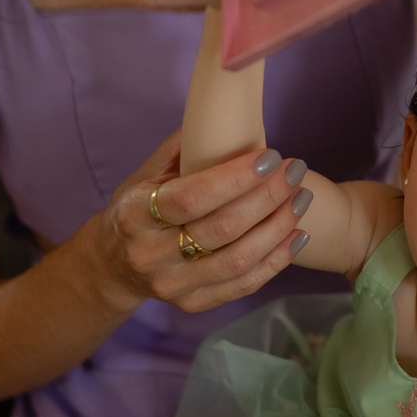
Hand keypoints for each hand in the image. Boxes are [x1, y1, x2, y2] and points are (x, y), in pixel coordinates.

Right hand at [97, 131, 310, 313]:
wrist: (113, 266)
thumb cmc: (138, 208)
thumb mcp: (145, 175)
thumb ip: (181, 149)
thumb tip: (222, 113)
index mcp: (135, 214)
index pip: (192, 197)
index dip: (236, 178)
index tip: (271, 157)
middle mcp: (151, 254)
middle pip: (222, 229)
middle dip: (268, 197)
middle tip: (295, 172)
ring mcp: (172, 284)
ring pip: (238, 260)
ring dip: (278, 228)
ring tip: (302, 198)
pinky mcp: (192, 303)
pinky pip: (243, 284)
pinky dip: (277, 260)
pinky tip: (299, 234)